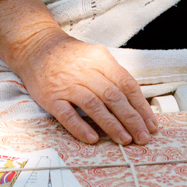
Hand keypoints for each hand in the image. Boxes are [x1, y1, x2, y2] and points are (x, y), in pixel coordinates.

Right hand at [0, 0, 157, 147]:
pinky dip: (80, 127)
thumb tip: (137, 105)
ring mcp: (66, 84)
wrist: (35, 46)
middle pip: (114, 97)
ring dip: (111, 125)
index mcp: (101, 60)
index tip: (151, 124)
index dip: (141, 106)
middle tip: (142, 137)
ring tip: (124, 140)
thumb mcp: (96, 57)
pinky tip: (93, 138)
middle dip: (131, 119)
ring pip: (93, 106)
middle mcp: (85, 71)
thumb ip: (114, 77)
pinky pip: (67, 114)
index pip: (127, 85)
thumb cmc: (71, 57)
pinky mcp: (50, 97)